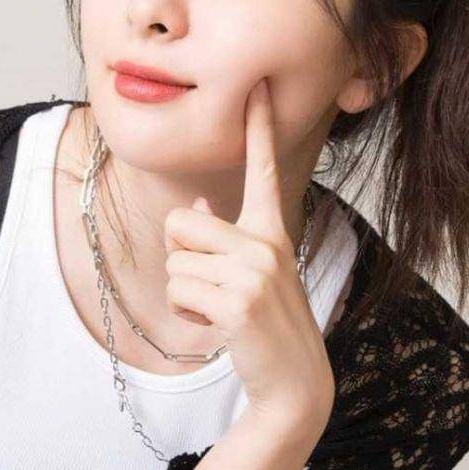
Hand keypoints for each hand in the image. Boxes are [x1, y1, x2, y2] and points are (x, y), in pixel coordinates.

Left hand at [163, 75, 334, 426]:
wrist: (294, 384)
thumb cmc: (266, 323)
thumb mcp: (252, 274)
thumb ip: (223, 236)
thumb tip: (193, 202)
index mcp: (272, 231)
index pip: (263, 170)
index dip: (259, 127)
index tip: (257, 85)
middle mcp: (266, 243)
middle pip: (181, 222)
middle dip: (180, 256)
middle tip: (210, 285)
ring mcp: (255, 272)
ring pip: (174, 263)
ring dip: (184, 294)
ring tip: (220, 312)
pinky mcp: (239, 302)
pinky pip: (178, 292)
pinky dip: (186, 317)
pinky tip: (218, 330)